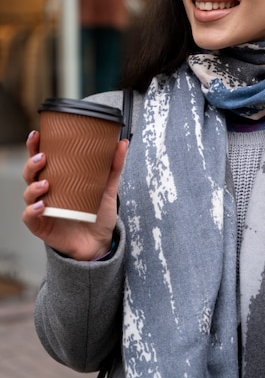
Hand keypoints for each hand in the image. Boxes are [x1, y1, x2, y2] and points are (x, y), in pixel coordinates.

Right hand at [22, 130, 128, 259]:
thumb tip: (122, 143)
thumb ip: (113, 167)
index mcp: (57, 180)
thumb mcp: (107, 188)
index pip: (41, 160)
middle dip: (32, 163)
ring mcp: (42, 209)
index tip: (37, 135)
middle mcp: (46, 192)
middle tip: (43, 157)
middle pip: (30, 174)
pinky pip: (30, 217)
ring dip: (34, 187)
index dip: (34, 147)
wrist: (99, 242)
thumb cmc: (97, 214)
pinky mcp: (42, 226)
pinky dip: (33, 211)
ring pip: (28, 194)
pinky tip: (42, 206)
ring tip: (46, 184)